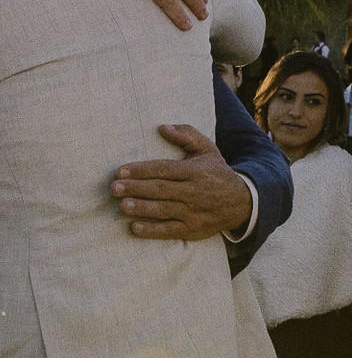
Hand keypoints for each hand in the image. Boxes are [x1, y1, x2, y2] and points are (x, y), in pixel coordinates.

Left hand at [111, 124, 252, 239]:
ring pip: (164, 210)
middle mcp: (194, 192)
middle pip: (161, 190)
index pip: (164, 170)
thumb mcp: (207, 150)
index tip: (121, 170)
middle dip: (136, 188)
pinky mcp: (193, 229)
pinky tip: (135, 228)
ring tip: (122, 205)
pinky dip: (153, 230)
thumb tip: (163, 127)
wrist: (243, 203)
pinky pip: (171, 230)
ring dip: (142, 208)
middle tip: (114, 188)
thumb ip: (187, 135)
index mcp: (195, 171)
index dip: (142, 170)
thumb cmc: (216, 173)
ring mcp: (194, 212)